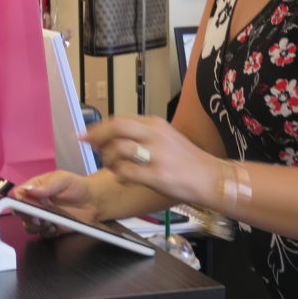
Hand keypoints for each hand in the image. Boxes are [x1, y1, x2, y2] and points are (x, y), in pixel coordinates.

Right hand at [13, 170, 96, 236]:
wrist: (93, 201)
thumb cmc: (77, 186)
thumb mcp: (63, 179)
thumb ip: (47, 185)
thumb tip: (28, 190)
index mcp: (35, 189)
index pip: (19, 195)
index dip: (20, 203)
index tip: (29, 207)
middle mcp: (36, 203)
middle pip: (21, 213)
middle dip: (29, 217)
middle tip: (41, 217)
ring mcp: (42, 216)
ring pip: (29, 226)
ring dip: (37, 226)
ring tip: (50, 222)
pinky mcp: (50, 228)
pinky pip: (42, 234)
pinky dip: (46, 233)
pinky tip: (56, 227)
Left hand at [83, 115, 215, 205]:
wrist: (211, 178)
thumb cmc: (186, 161)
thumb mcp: (165, 138)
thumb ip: (140, 135)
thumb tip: (110, 137)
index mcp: (155, 124)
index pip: (120, 119)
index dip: (99, 127)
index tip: (86, 134)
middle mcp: (155, 135)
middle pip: (116, 127)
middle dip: (97, 136)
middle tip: (88, 145)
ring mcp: (156, 155)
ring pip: (118, 149)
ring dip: (109, 160)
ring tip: (114, 167)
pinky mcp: (157, 175)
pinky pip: (126, 172)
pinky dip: (120, 175)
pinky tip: (125, 178)